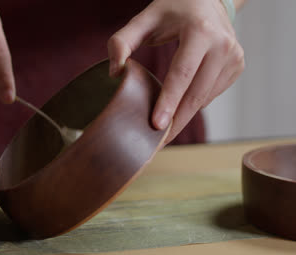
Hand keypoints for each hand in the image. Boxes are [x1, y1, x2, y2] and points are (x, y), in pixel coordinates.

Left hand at [108, 0, 244, 142]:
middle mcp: (223, 45)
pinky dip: (194, 103)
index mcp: (200, 31)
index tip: (157, 126)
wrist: (209, 0)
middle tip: (157, 142)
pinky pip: (211, 94)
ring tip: (164, 127)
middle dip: (176, 120)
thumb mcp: (144, 18)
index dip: (168, 102)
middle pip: (196, 93)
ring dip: (184, 115)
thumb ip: (122, 41)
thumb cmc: (173, 9)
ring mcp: (234, 57)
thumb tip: (115, 72)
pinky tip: (180, 105)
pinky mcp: (237, 66)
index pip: (182, 74)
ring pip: (205, 98)